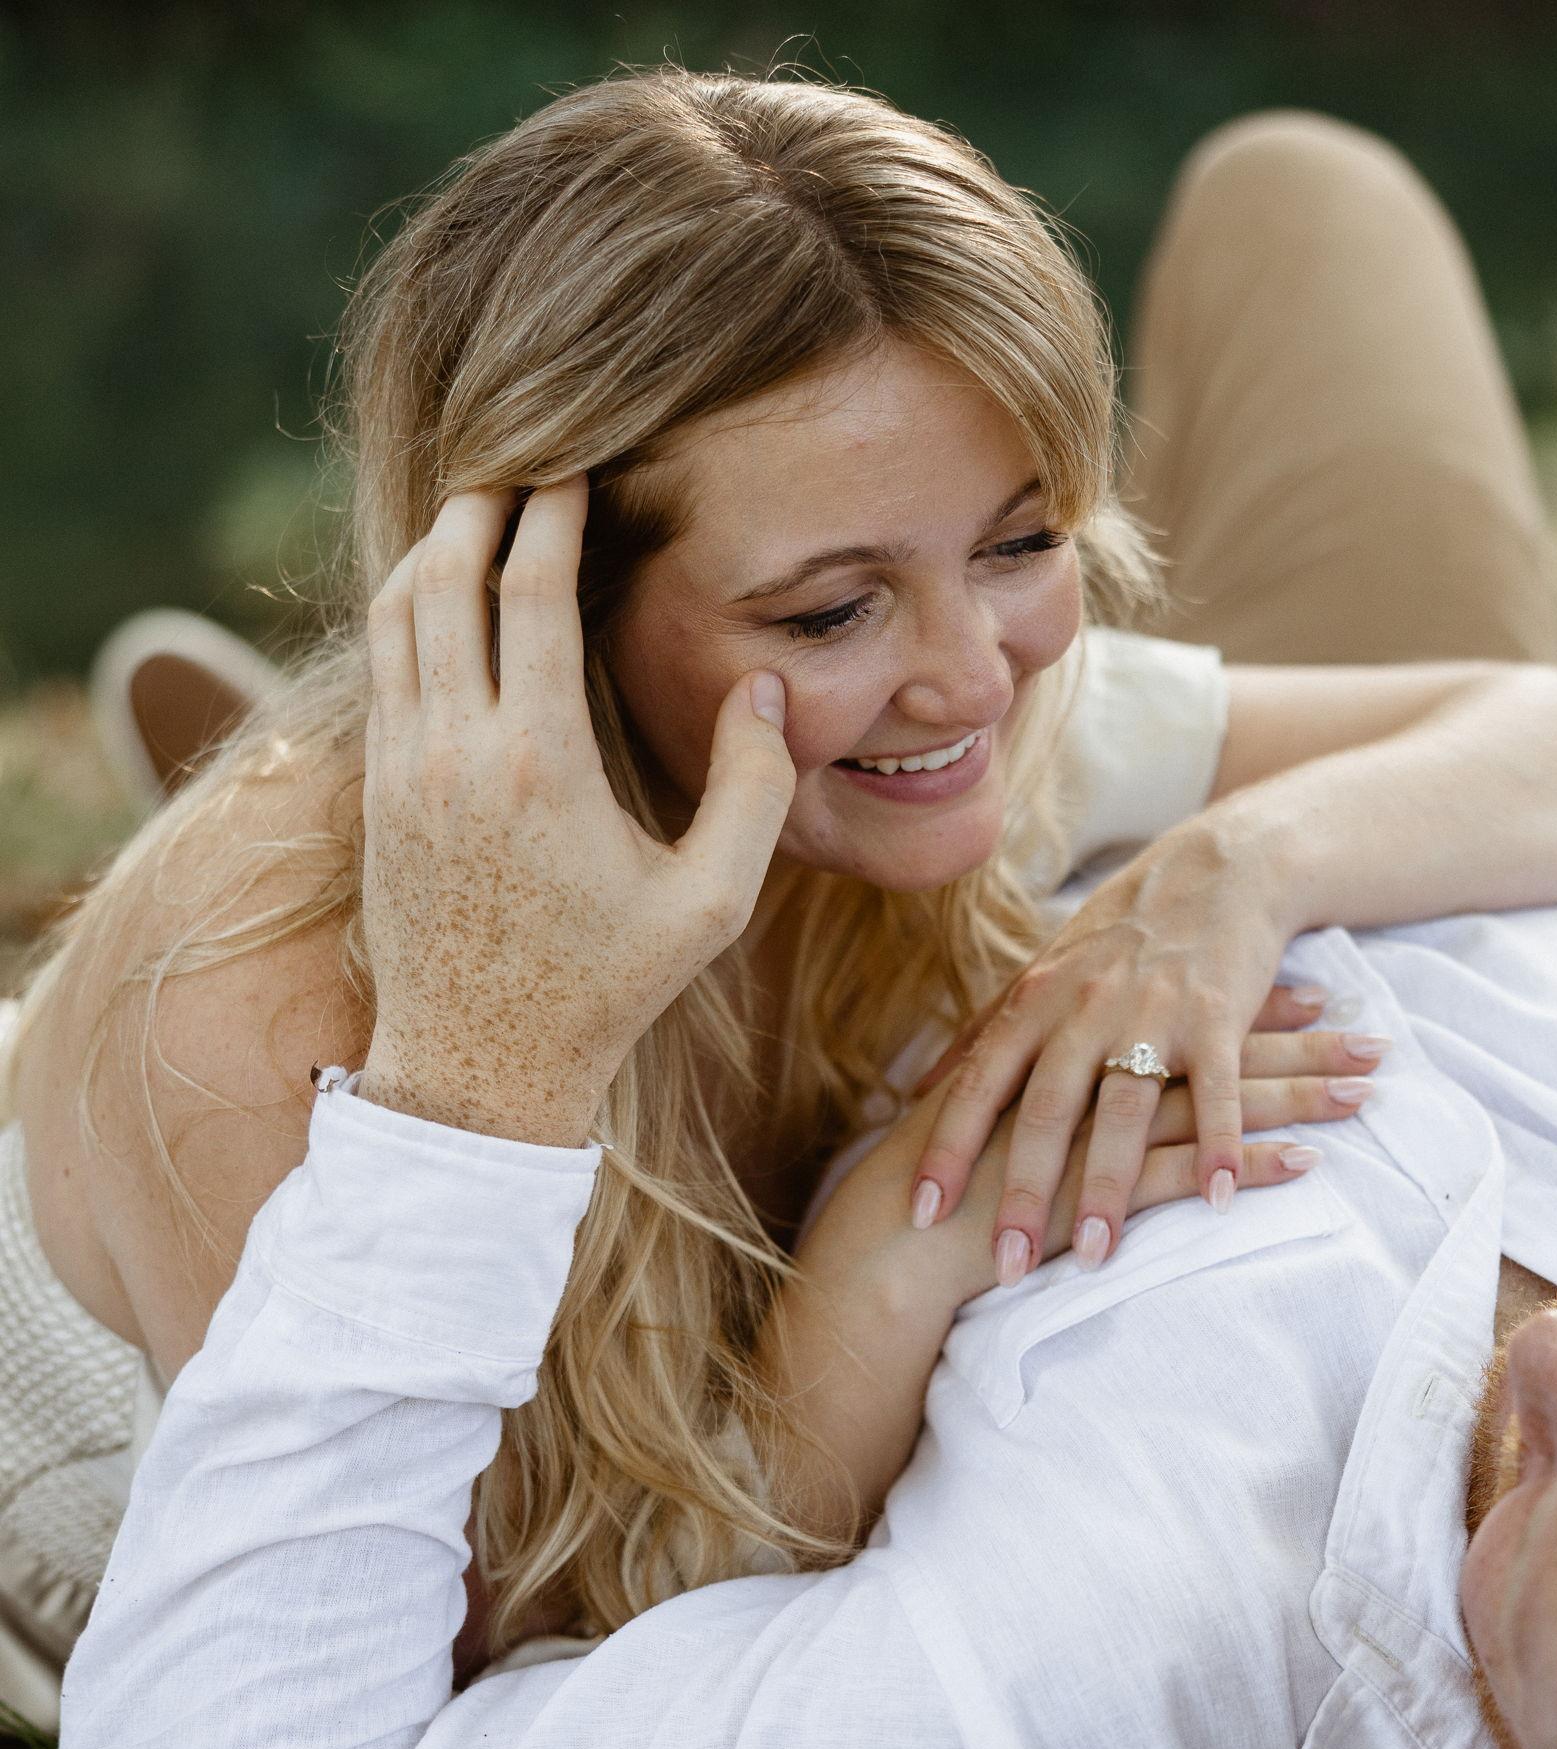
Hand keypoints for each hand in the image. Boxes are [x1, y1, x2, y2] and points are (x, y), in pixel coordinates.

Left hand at [357, 480, 795, 1145]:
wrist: (481, 1064)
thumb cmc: (608, 986)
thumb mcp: (713, 901)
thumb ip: (755, 788)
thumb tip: (766, 688)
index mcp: (539, 761)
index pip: (533, 592)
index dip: (553, 515)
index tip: (575, 468)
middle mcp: (454, 749)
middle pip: (445, 577)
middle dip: (480, 505)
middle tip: (520, 462)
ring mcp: (401, 769)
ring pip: (395, 614)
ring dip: (431, 547)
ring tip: (474, 510)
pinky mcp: (376, 794)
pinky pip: (381, 666)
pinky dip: (406, 608)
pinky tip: (439, 599)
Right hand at [773, 1046, 1363, 1538]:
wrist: (884, 1248)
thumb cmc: (929, 1195)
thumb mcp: (986, 1124)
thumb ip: (1033, 1094)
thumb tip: (1073, 1085)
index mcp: (1068, 1051)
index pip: (1174, 1019)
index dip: (1243, 1011)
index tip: (1301, 998)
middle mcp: (1087, 1074)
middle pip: (1211, 1049)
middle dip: (1296, 1043)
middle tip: (1369, 1034)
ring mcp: (1092, 1128)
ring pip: (1215, 1097)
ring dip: (1297, 1094)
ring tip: (1369, 1087)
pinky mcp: (1094, 1184)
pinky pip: (1188, 1167)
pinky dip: (1247, 1162)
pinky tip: (1308, 1164)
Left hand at [906, 811, 1384, 1278]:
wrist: (1219, 868)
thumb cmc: (1122, 932)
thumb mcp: (1043, 971)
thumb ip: (984, 1033)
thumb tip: (917, 1092)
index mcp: (1038, 1000)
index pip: (980, 1085)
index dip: (949, 1150)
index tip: (920, 1214)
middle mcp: (1088, 1008)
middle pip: (1048, 1111)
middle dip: (1024, 1192)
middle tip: (1007, 1265)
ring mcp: (1155, 1013)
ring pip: (1125, 1111)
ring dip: (1108, 1187)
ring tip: (1094, 1255)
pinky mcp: (1221, 1016)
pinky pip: (1221, 1092)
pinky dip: (1222, 1146)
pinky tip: (1215, 1199)